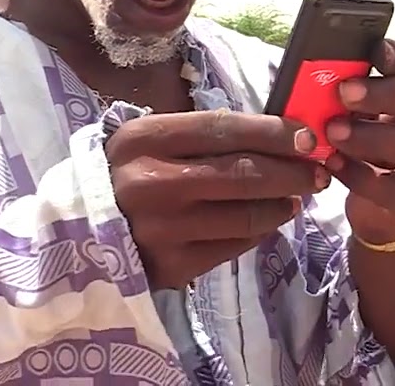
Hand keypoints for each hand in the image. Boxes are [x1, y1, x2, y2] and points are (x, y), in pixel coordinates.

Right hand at [107, 110, 327, 289]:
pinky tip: (267, 221)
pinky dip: (259, 232)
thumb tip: (274, 133)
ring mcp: (164, 229)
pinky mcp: (173, 266)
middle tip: (318, 170)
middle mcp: (153, 182)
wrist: (77, 235)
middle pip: (244, 173)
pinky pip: (235, 246)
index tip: (307, 135)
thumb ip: (201, 136)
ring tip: (296, 197)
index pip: (225, 129)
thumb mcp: (148, 143)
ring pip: (247, 214)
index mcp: (146, 140)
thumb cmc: (124, 177)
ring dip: (283, 204)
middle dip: (292, 170)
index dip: (273, 132)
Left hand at [323, 40, 394, 244]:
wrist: (382, 208)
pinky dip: (360, 175)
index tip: (373, 51)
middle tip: (345, 92)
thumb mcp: (375, 113)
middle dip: (391, 92)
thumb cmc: (379, 146)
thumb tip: (337, 63)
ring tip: (334, 131)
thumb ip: (365, 88)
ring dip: (374, 136)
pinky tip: (333, 163)